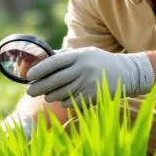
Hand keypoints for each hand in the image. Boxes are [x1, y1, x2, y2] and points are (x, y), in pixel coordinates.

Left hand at [25, 47, 154, 106]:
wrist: (126, 73)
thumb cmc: (98, 62)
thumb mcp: (83, 53)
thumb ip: (63, 57)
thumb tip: (38, 61)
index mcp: (79, 56)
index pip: (54, 62)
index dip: (39, 70)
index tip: (29, 76)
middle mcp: (83, 69)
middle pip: (54, 81)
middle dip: (39, 87)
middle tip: (29, 91)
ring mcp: (88, 84)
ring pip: (60, 94)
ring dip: (50, 96)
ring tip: (48, 94)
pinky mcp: (92, 97)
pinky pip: (69, 102)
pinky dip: (63, 101)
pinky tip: (64, 97)